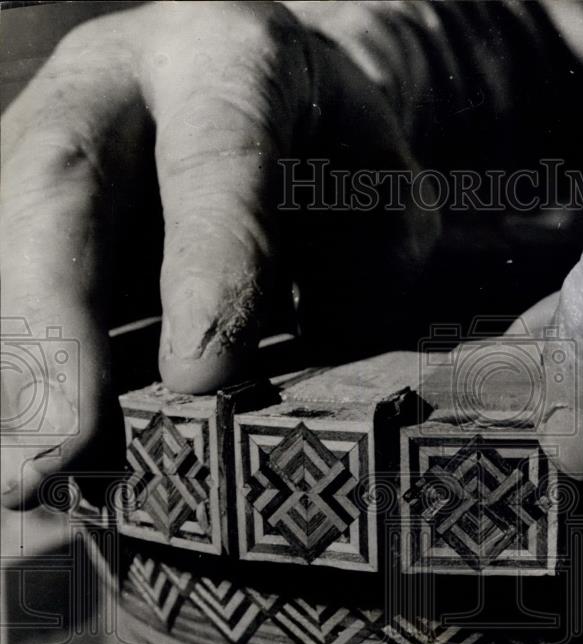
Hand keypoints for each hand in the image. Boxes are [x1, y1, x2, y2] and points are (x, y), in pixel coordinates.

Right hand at [1, 1, 437, 506]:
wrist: (274, 108)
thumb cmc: (332, 165)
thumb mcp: (379, 204)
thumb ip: (352, 274)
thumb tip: (261, 390)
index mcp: (231, 63)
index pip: (217, 153)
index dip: (206, 260)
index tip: (202, 374)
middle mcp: (121, 85)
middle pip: (61, 183)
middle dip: (56, 322)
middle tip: (66, 444)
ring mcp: (54, 134)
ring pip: (11, 233)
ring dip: (17, 363)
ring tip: (29, 473)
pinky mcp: (25, 197)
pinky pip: (10, 276)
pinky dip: (15, 368)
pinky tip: (26, 445)